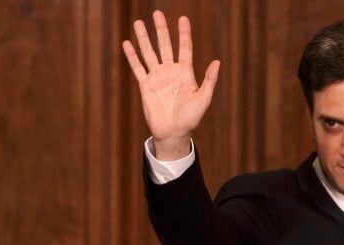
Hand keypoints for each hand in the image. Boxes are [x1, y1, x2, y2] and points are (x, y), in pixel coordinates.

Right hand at [123, 10, 220, 159]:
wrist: (173, 132)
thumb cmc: (190, 118)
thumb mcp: (203, 98)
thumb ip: (209, 80)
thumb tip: (217, 61)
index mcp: (185, 73)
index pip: (185, 48)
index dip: (184, 33)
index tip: (183, 18)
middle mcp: (170, 71)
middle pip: (165, 45)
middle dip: (161, 29)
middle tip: (157, 13)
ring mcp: (157, 77)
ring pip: (149, 53)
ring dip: (144, 38)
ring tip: (138, 23)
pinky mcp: (145, 85)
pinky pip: (137, 67)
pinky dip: (132, 56)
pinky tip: (127, 43)